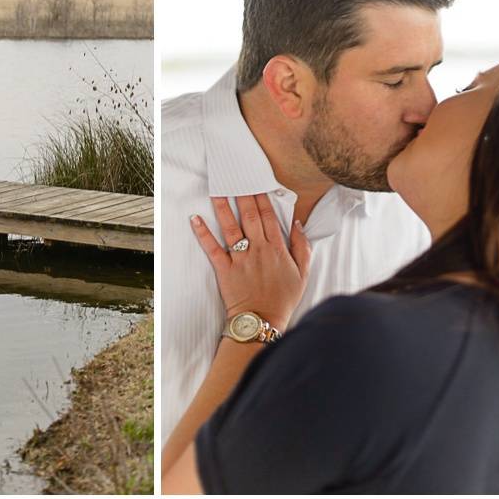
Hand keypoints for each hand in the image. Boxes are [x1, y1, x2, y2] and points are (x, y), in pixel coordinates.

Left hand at [190, 194, 310, 331]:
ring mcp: (240, 259)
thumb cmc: (283, 299)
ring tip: (216, 190)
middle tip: (235, 177)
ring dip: (222, 207)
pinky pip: (212, 249)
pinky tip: (195, 219)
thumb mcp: (303, 273)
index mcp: (277, 249)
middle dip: (242, 194)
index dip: (262, 197)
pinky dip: (203, 233)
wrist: (263, 322)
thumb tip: (298, 224)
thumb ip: (302, 247)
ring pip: (231, 228)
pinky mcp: (224, 270)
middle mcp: (258, 250)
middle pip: (250, 216)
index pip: (269, 216)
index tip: (256, 181)